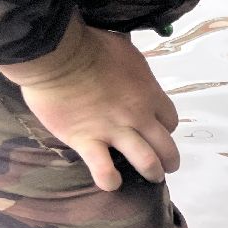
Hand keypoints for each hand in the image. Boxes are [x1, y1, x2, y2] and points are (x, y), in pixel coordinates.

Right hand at [0, 15, 179, 191]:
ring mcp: (113, 130)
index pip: (170, 119)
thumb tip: (133, 65)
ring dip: (152, 172)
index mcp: (149, 92)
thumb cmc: (89, 44)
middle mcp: (138, 115)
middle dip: (170, 158)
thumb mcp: (125, 49)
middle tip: (167, 165)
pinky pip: (103, 168)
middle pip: (166, 145)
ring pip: (146, 161)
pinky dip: (110, 180)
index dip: (166, 127)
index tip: (158, 129)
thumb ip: (134, 66)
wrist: (57, 53)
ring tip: (152, 178)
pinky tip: (112, 183)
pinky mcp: (86, 140)